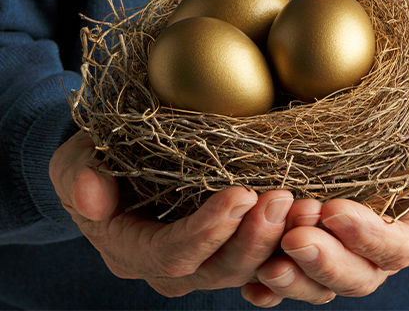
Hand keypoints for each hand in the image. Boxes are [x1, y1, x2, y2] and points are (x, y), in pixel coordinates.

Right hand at [49, 131, 294, 296]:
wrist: (113, 171)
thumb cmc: (95, 162)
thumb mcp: (74, 161)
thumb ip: (78, 176)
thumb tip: (90, 195)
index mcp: (131, 251)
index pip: (171, 254)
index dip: (207, 230)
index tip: (241, 194)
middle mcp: (170, 268)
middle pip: (217, 270)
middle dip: (253, 238)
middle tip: (283, 198)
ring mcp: (201, 263)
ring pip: (246, 270)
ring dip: (278, 242)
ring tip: (304, 206)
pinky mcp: (226, 251)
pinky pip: (261, 263)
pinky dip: (287, 248)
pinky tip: (310, 222)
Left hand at [241, 108, 408, 306]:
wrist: (378, 123)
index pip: (401, 247)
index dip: (370, 237)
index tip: (334, 210)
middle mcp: (380, 247)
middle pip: (360, 276)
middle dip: (327, 262)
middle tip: (293, 237)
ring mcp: (343, 251)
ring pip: (322, 284)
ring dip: (295, 278)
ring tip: (266, 263)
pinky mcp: (311, 247)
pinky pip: (292, 277)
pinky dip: (269, 287)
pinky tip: (250, 284)